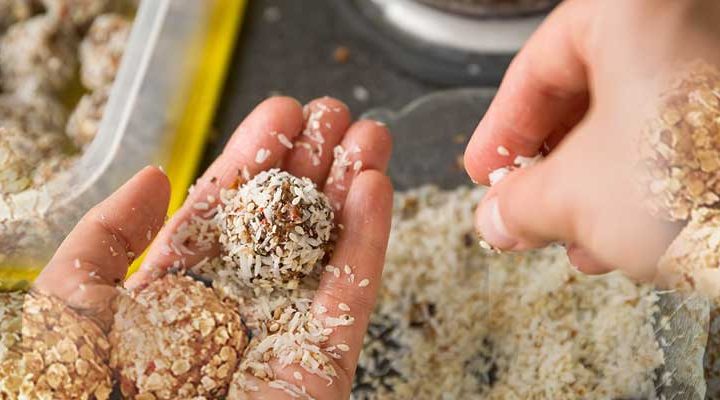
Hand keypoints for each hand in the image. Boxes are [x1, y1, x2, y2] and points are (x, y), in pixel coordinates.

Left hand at [34, 96, 392, 398]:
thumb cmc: (80, 398)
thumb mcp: (69, 306)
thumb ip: (105, 238)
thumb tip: (153, 176)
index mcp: (176, 291)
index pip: (226, 210)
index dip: (255, 158)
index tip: (282, 112)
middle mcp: (236, 306)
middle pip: (285, 222)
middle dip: (313, 163)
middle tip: (337, 112)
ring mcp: (283, 334)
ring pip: (327, 249)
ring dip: (351, 190)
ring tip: (371, 134)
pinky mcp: (324, 364)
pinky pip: (351, 295)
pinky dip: (368, 241)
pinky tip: (378, 188)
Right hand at [464, 0, 719, 279]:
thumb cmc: (706, 188)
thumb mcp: (579, 196)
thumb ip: (521, 202)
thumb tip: (497, 217)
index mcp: (631, 10)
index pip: (535, 68)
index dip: (499, 132)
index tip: (485, 174)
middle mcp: (684, 22)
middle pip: (588, 93)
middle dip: (551, 169)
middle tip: (526, 211)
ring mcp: (715, 63)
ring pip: (638, 117)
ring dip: (596, 186)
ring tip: (577, 239)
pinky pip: (682, 132)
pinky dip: (647, 181)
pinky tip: (629, 233)